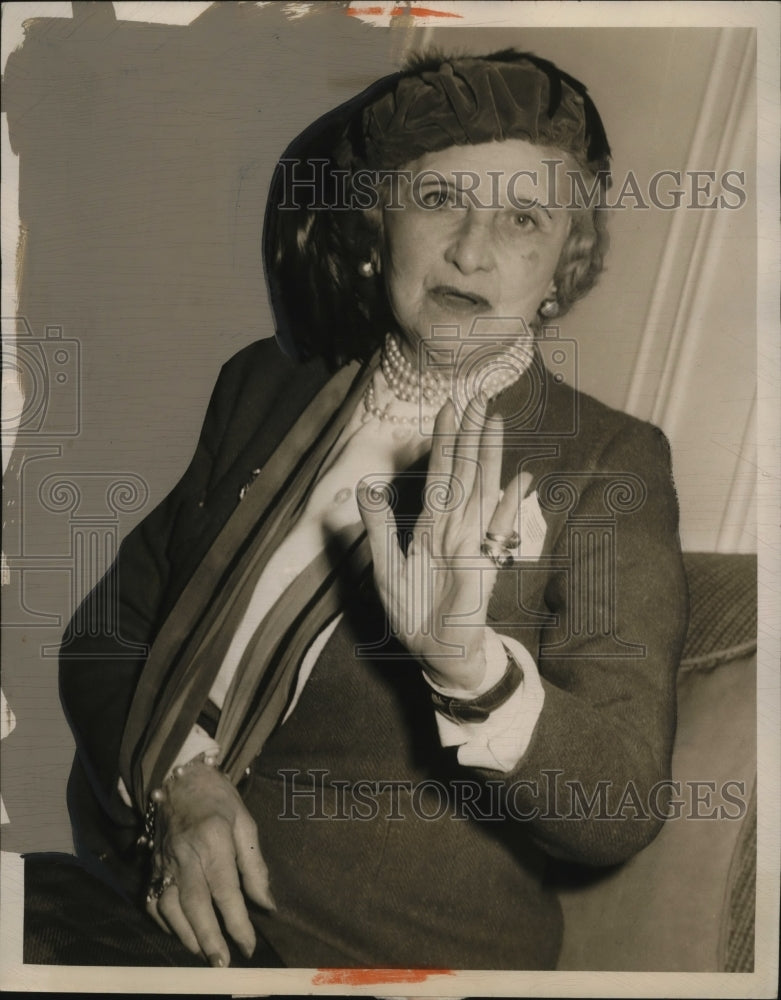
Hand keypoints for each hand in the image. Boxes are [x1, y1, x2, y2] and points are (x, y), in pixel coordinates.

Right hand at [145, 759, 273, 966]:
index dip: (238, 921)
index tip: (249, 945)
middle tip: (222, 964)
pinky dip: (166, 924)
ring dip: (187, 936)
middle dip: (208, 938)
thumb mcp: (245, 822)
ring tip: (205, 955)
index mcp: (213, 839)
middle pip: (195, 903)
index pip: (226, 889)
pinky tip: (182, 934)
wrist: (179, 779)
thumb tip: (268, 905)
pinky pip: (154, 902)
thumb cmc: (218, 800)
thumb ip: (255, 865)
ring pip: (170, 907)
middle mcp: (185, 854)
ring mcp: (164, 862)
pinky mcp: (151, 867)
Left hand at [358, 398, 529, 692]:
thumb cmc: (414, 611)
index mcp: (431, 526)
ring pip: (480, 489)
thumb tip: (367, 487)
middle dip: (470, 434)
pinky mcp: (483, 564)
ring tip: (494, 420)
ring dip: (488, 455)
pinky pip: (497, 530)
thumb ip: (380, 526)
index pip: (439, 473)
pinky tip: (520, 480)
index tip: (448, 406)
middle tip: (477, 394)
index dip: (444, 441)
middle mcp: (455, 527)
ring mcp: (473, 543)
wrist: (436, 652)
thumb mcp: (386, 566)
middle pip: (464, 471)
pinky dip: (508, 506)